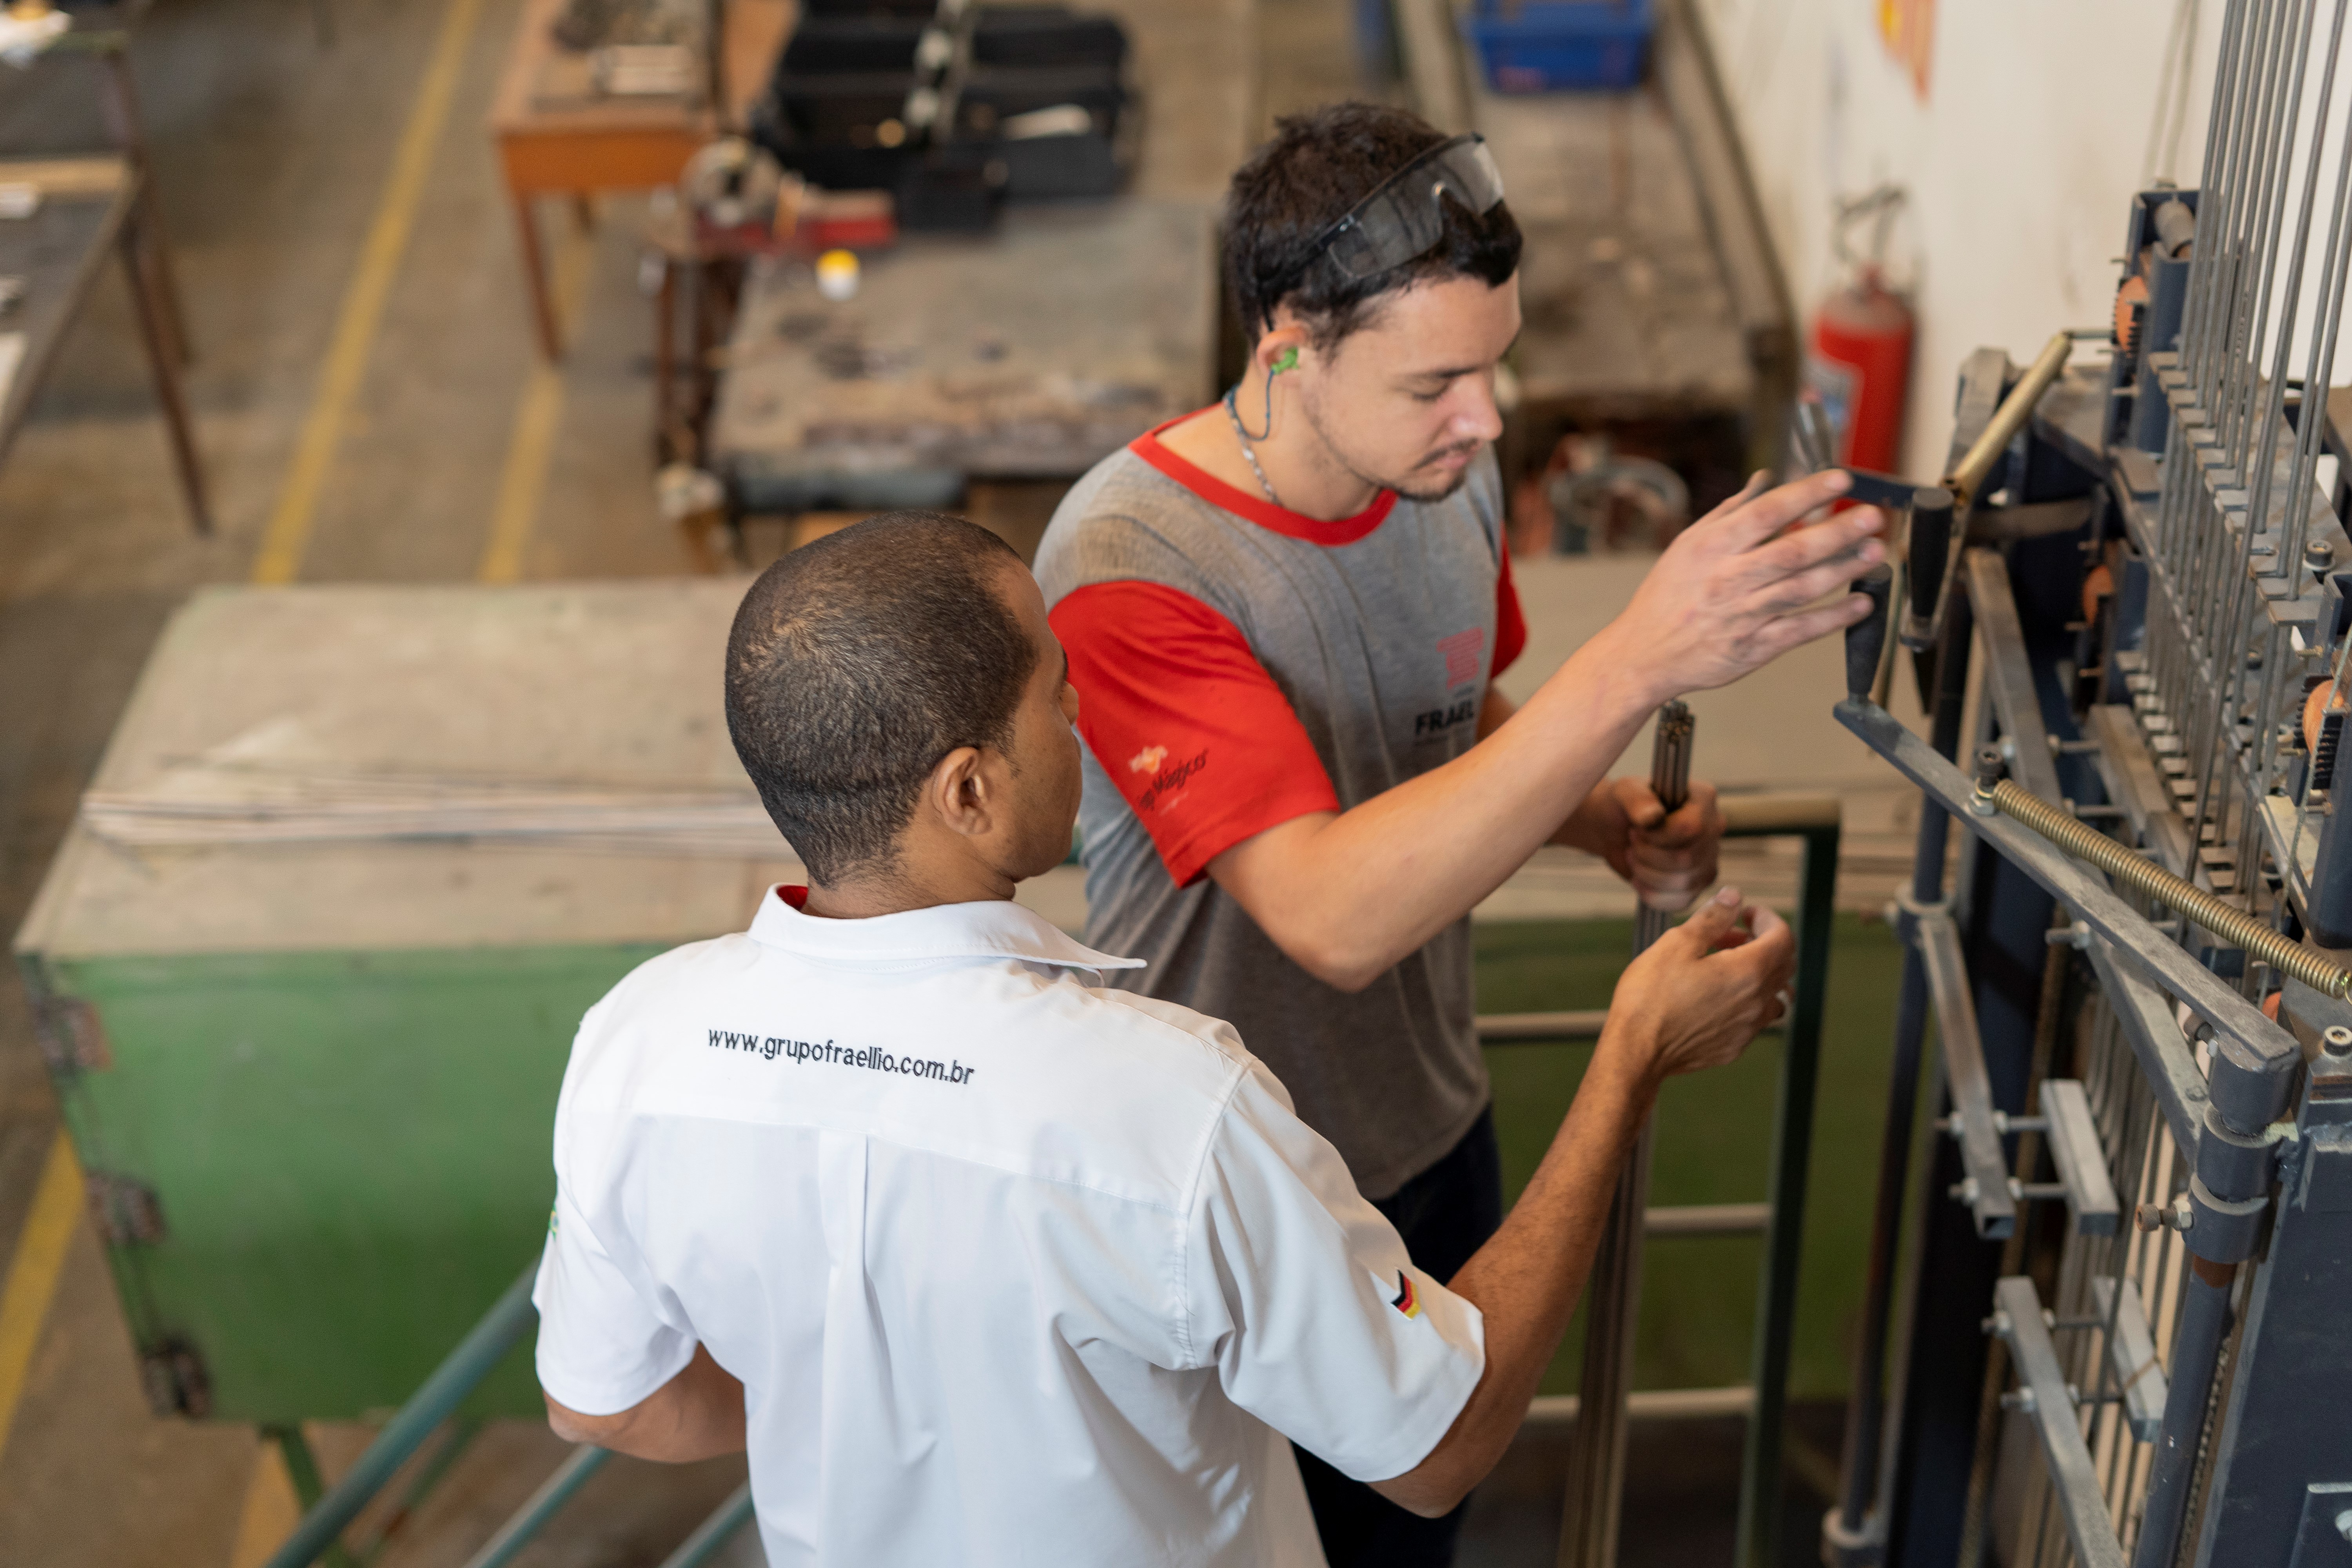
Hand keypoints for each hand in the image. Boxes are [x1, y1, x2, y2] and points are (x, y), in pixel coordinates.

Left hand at [1559, 777, 1724, 912]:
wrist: (1614, 829)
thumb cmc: (1622, 805)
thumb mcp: (1623, 792)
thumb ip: (1637, 799)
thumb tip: (1652, 817)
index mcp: (1703, 799)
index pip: (1691, 829)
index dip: (1657, 837)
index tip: (1637, 828)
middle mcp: (1713, 828)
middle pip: (1686, 859)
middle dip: (1647, 855)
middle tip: (1633, 842)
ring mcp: (1709, 858)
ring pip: (1683, 883)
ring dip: (1646, 873)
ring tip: (1634, 856)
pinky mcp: (1697, 883)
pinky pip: (1680, 901)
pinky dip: (1651, 895)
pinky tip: (1639, 879)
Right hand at [1589, 470, 1885, 704]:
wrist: (1643, 655)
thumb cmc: (1666, 598)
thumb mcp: (1687, 546)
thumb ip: (1729, 511)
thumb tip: (1765, 479)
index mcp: (1711, 547)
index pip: (1767, 512)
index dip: (1807, 494)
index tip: (1840, 480)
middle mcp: (1728, 579)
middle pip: (1792, 551)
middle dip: (1837, 532)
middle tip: (1872, 518)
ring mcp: (1743, 615)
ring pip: (1802, 588)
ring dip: (1843, 570)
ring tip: (1874, 552)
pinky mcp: (1754, 648)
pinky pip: (1801, 630)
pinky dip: (1835, 617)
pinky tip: (1862, 603)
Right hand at [1602, 887, 1794, 1088]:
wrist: (1636, 1051)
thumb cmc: (1651, 996)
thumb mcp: (1677, 944)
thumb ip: (1712, 918)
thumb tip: (1734, 897)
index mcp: (1748, 972)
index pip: (1783, 938)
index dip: (1767, 918)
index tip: (1745, 913)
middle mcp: (1757, 1002)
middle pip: (1784, 965)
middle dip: (1762, 942)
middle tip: (1729, 935)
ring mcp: (1748, 1029)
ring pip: (1775, 995)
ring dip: (1759, 974)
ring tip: (1725, 967)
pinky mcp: (1734, 1047)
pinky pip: (1755, 1019)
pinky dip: (1746, 1000)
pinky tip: (1714, 997)